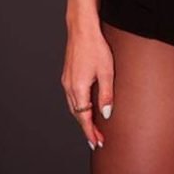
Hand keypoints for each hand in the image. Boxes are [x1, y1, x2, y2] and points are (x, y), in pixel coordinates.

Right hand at [61, 22, 113, 148]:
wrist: (82, 29)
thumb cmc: (96, 48)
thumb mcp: (107, 72)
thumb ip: (106, 95)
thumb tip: (106, 114)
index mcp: (78, 89)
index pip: (84, 118)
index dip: (91, 132)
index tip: (97, 143)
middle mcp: (69, 87)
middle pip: (77, 115)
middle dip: (87, 129)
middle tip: (98, 140)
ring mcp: (66, 81)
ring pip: (74, 107)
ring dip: (83, 119)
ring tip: (93, 128)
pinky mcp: (67, 76)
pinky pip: (73, 97)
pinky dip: (80, 107)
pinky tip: (87, 108)